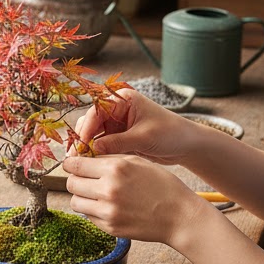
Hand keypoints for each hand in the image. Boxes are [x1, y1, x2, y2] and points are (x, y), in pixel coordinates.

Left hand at [64, 153, 204, 244]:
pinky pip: (88, 216)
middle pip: (71, 183)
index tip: (73, 165)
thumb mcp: (137, 161)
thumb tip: (82, 157)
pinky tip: (109, 206)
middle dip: (76, 180)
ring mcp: (108, 211)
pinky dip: (93, 211)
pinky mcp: (110, 227)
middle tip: (86, 180)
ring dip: (82, 197)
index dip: (71, 164)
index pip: (74, 164)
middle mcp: (108, 189)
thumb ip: (108, 158)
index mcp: (115, 168)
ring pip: (75, 202)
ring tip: (96, 194)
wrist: (180, 216)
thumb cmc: (161, 185)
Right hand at [73, 89, 193, 165]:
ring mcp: (116, 123)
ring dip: (87, 147)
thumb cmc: (171, 134)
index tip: (80, 146)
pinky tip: (92, 164)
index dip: (86, 129)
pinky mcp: (118, 137)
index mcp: (122, 100)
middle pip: (90, 122)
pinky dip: (96, 153)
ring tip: (81, 163)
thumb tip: (91, 150)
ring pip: (92, 134)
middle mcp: (116, 109)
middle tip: (76, 158)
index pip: (96, 112)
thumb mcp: (143, 137)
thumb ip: (116, 143)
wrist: (187, 145)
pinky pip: (100, 144)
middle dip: (83, 139)